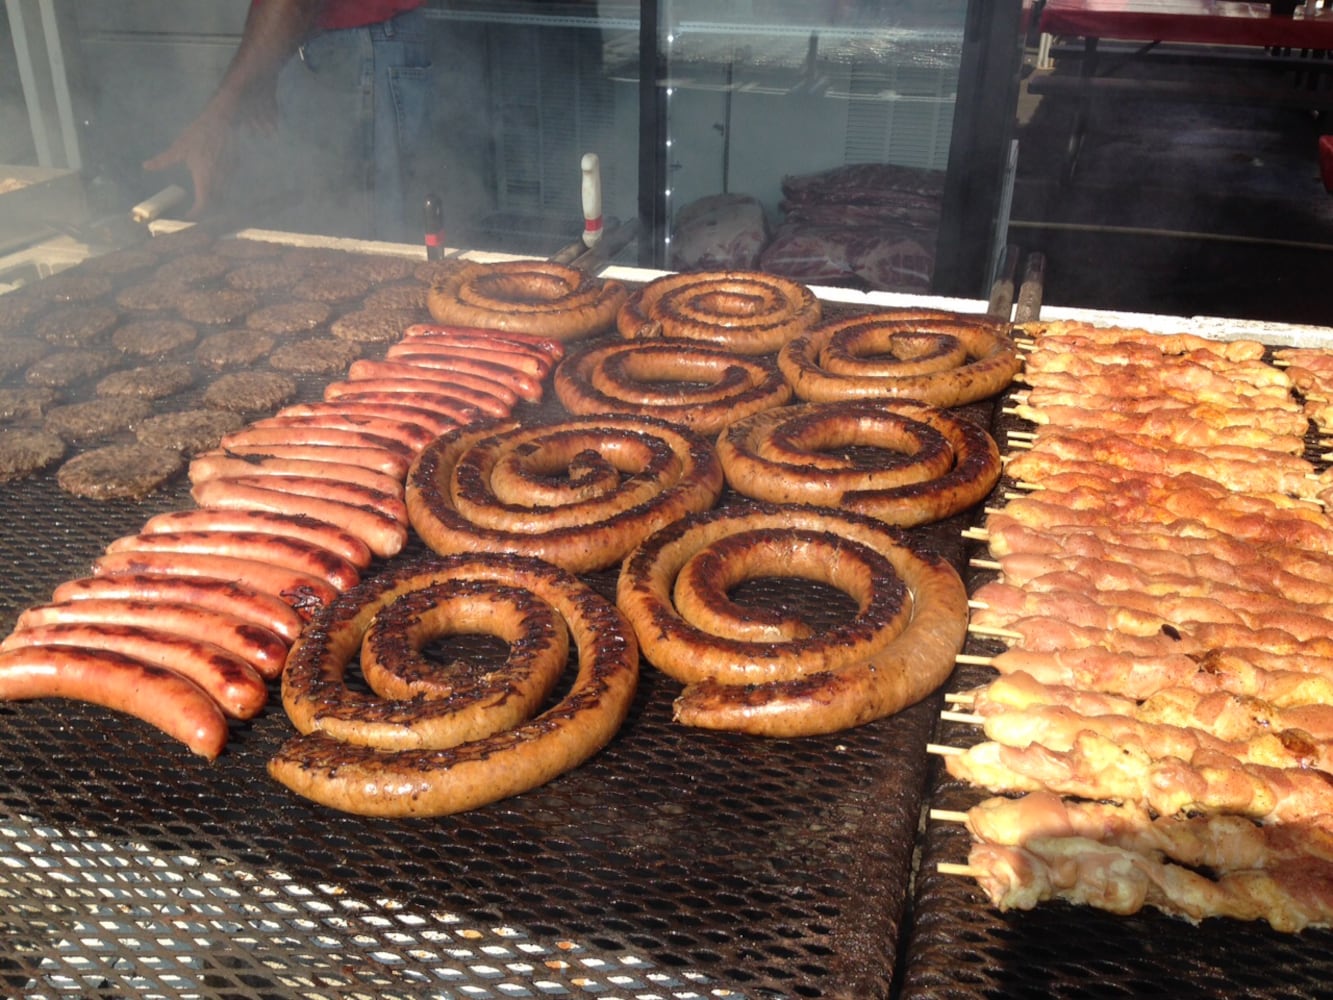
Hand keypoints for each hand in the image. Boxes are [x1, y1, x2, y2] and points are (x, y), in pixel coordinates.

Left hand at [143, 101, 237, 217]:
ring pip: (224, 195)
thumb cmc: (198, 133)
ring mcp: (230, 174)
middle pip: (215, 203)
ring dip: (214, 200)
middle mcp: (219, 179)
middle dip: (205, 210)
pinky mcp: (235, 168)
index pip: (203, 203)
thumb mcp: (178, 148)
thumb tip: (146, 166)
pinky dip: (221, 189)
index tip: (187, 216)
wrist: (221, 120)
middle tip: (192, 210)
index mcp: (204, 177)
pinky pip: (229, 184)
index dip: (196, 213)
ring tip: (202, 200)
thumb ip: (163, 160)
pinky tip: (212, 184)